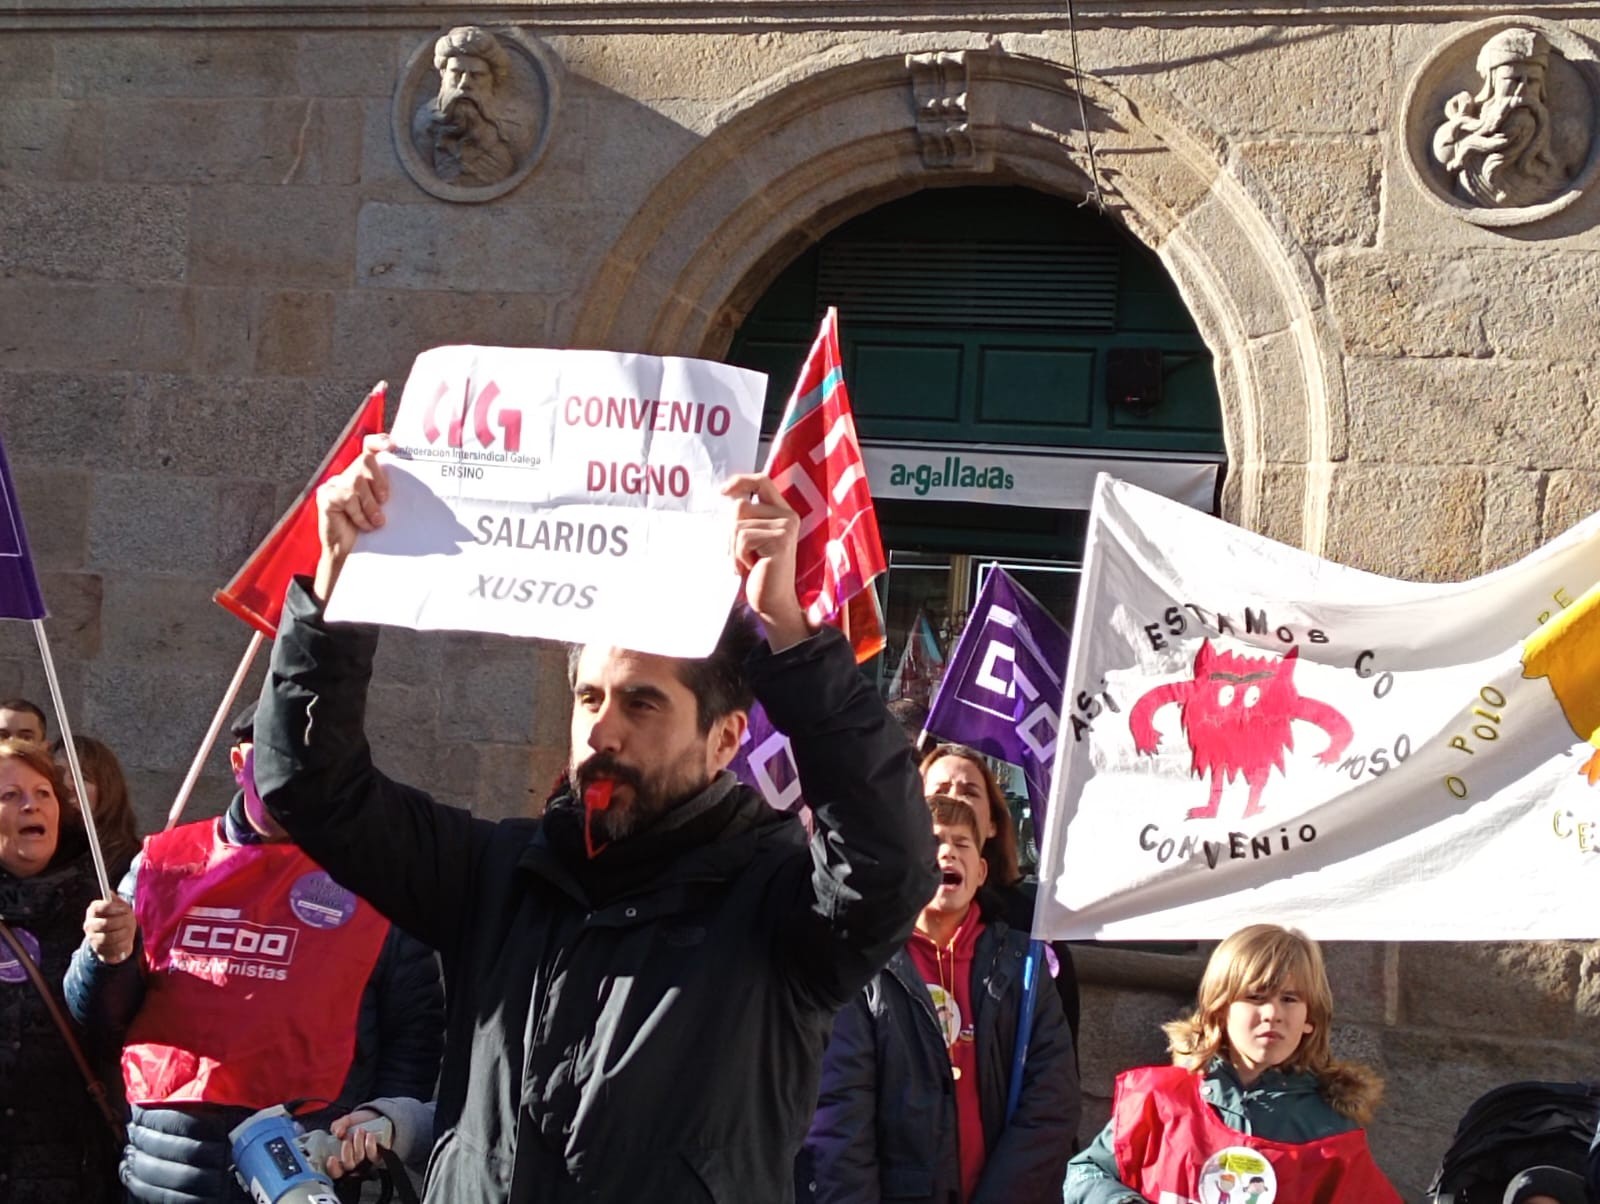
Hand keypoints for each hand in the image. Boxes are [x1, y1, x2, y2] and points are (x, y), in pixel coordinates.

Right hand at [83, 897, 136, 964]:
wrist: (119, 937)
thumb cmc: (121, 918)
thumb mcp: (120, 906)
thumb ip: (116, 900)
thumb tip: (110, 894)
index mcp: (93, 911)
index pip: (98, 908)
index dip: (112, 908)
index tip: (124, 909)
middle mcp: (89, 925)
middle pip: (105, 924)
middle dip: (122, 923)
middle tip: (130, 921)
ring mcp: (92, 939)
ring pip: (109, 938)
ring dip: (124, 934)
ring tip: (129, 931)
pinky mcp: (98, 950)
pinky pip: (112, 949)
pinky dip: (123, 945)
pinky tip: (126, 941)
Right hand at [314, 433, 393, 602]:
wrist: (352, 554)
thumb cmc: (373, 532)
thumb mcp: (388, 510)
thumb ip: (398, 497)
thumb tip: (438, 502)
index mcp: (366, 474)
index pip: (370, 447)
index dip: (379, 442)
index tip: (394, 445)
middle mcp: (349, 474)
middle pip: (366, 460)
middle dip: (379, 482)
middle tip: (385, 501)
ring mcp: (334, 484)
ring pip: (357, 481)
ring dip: (370, 506)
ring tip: (376, 522)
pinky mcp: (325, 496)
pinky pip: (346, 498)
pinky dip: (358, 515)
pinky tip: (361, 525)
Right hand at [325, 1108, 387, 1179]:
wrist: (378, 1117)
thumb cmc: (359, 1123)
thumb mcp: (347, 1122)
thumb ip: (338, 1125)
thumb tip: (337, 1132)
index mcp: (342, 1157)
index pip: (335, 1171)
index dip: (332, 1168)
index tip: (331, 1158)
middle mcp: (354, 1162)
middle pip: (348, 1166)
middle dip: (346, 1152)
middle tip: (347, 1138)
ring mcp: (367, 1160)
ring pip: (359, 1159)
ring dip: (357, 1144)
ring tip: (359, 1130)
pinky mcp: (378, 1156)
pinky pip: (373, 1155)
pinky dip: (369, 1145)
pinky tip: (369, 1135)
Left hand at [721, 473, 811, 651]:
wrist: (773, 602)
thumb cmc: (758, 572)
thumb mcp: (750, 539)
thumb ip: (745, 517)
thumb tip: (726, 495)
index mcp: (782, 512)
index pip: (762, 481)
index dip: (741, 481)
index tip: (723, 492)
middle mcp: (788, 515)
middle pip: (740, 506)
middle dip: (730, 533)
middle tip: (740, 555)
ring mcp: (786, 526)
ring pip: (738, 524)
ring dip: (734, 548)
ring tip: (748, 563)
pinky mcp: (781, 540)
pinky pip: (743, 538)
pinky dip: (740, 556)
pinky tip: (752, 568)